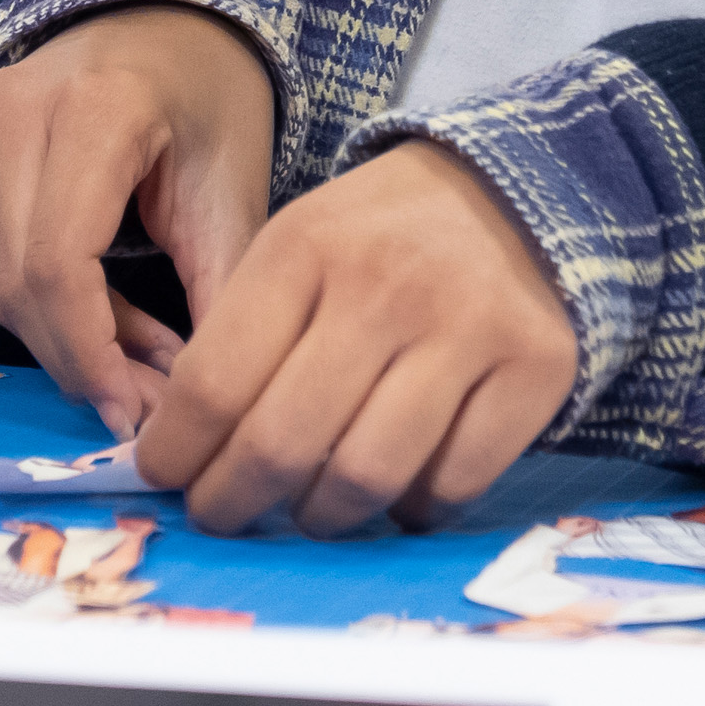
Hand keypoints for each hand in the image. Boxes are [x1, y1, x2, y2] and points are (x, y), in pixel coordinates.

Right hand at [0, 5, 276, 431]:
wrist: (164, 23)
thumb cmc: (211, 97)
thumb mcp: (234, 190)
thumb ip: (221, 295)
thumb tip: (199, 407)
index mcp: (92, 108)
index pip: (57, 264)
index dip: (90, 354)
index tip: (137, 414)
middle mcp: (12, 110)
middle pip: (19, 281)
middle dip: (82, 361)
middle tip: (148, 408)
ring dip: (66, 340)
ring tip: (142, 365)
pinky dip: (47, 304)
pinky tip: (107, 319)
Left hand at [129, 142, 578, 535]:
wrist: (518, 189)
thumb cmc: (380, 234)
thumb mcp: (297, 245)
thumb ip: (241, 335)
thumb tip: (180, 450)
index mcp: (307, 247)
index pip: (215, 384)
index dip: (177, 451)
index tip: (166, 476)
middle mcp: (386, 287)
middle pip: (282, 444)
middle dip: (232, 500)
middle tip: (221, 514)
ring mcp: (469, 329)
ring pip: (367, 477)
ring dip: (323, 516)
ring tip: (310, 510)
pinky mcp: (538, 369)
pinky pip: (454, 483)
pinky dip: (415, 509)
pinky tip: (398, 494)